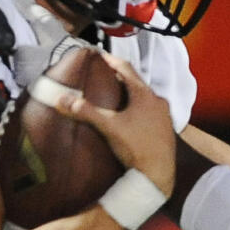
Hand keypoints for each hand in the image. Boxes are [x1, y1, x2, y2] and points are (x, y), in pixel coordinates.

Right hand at [52, 52, 175, 195]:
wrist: (158, 174)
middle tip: (105, 74)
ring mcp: (165, 116)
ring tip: (115, 95)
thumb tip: (62, 99)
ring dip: (131, 94)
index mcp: (145, 95)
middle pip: (137, 82)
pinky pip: (151, 112)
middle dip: (121, 77)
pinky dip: (139, 108)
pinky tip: (130, 117)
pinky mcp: (166, 129)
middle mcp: (158, 101)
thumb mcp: (108, 127)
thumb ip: (85, 111)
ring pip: (145, 98)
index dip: (112, 60)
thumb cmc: (136, 147)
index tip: (100, 55)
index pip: (126, 69)